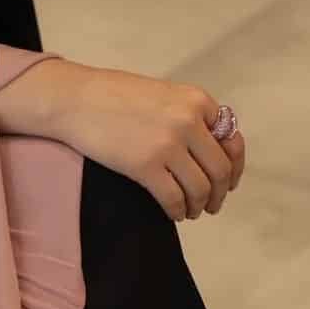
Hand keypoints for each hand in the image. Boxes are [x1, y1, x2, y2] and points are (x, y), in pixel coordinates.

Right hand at [45, 62, 245, 221]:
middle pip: (219, 170)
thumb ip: (189, 116)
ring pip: (200, 188)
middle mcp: (189, 121)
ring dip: (198, 206)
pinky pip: (173, 198)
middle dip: (218, 194)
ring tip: (191, 212)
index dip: (234, 168)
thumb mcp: (163, 95)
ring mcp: (168, 144)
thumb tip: (210, 150)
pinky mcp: (145, 166)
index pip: (232, 140)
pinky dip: (177, 211)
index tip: (227, 183)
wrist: (75, 100)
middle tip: (211, 206)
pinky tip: (173, 213)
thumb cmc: (113, 96)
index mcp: (197, 100)